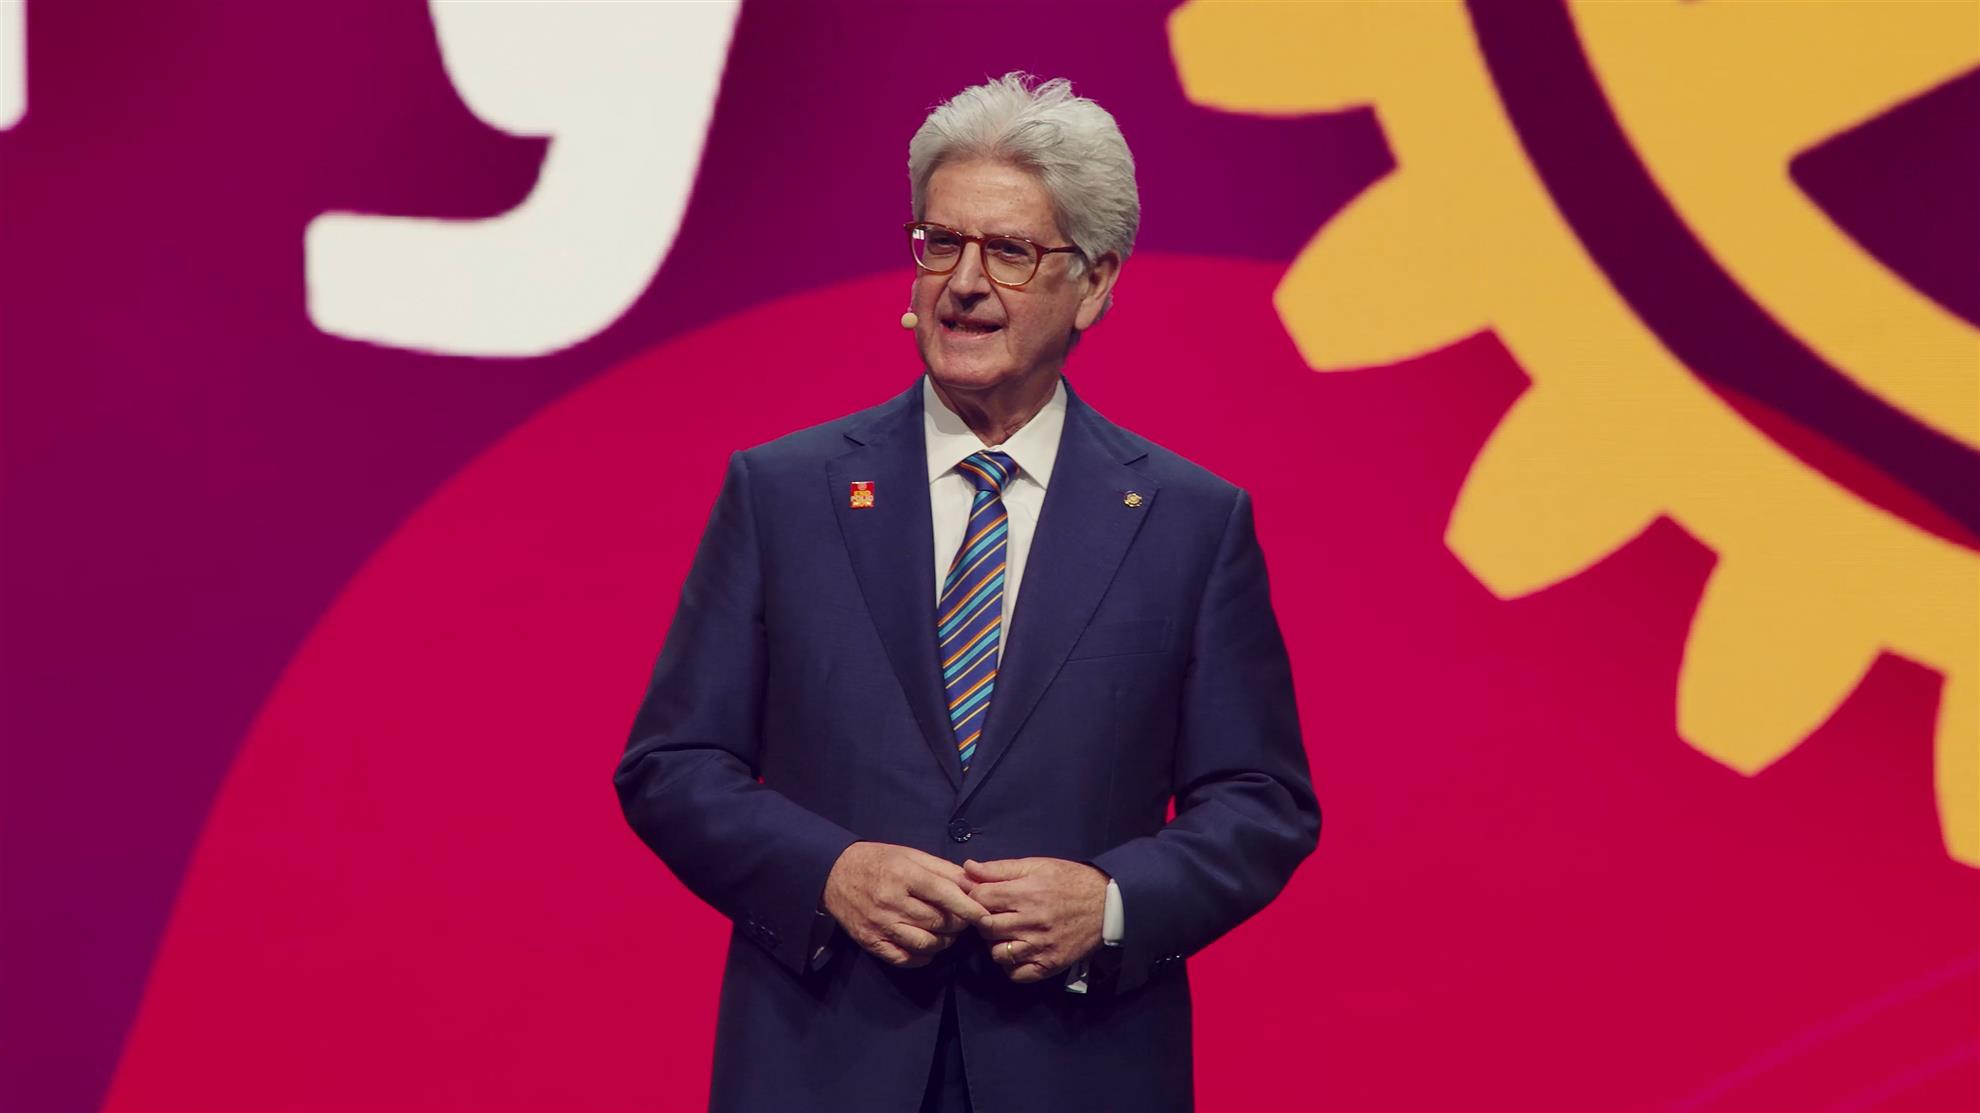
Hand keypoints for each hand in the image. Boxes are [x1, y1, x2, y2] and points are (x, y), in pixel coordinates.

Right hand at [822, 842, 987, 966]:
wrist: (833, 874)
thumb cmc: (878, 861)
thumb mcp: (911, 855)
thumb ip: (943, 870)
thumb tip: (974, 884)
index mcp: (903, 875)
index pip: (943, 894)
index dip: (968, 907)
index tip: (985, 915)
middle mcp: (891, 902)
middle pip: (938, 922)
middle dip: (958, 924)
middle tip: (963, 920)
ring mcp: (880, 925)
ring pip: (926, 944)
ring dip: (944, 942)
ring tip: (947, 932)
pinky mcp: (872, 943)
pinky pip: (906, 959)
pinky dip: (924, 957)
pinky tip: (928, 946)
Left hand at [965, 857, 1106, 982]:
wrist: (1107, 904)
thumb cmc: (1068, 880)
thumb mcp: (1036, 865)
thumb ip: (1000, 869)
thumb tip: (967, 868)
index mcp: (1027, 893)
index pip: (980, 899)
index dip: (974, 896)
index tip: (980, 896)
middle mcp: (1032, 922)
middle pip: (985, 927)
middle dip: (982, 920)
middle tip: (992, 915)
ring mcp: (1041, 947)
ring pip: (997, 953)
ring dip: (996, 943)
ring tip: (1006, 933)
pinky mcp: (1050, 965)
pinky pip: (1016, 974)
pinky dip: (1011, 965)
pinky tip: (1017, 951)